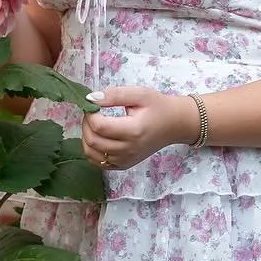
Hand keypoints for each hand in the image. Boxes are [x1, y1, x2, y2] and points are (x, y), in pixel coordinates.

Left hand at [79, 85, 196, 170]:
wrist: (174, 125)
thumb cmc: (158, 107)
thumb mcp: (140, 94)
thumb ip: (115, 95)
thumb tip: (91, 98)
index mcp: (133, 130)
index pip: (99, 126)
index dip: (90, 114)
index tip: (94, 104)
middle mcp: (128, 149)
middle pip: (93, 141)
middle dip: (86, 124)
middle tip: (93, 112)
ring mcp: (125, 160)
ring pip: (91, 154)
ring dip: (86, 137)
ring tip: (95, 123)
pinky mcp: (123, 166)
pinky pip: (98, 162)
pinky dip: (92, 150)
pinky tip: (99, 137)